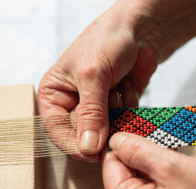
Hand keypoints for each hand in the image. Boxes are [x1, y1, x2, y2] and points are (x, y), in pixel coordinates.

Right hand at [38, 2, 157, 161]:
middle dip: (100, 120)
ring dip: (116, 110)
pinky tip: (127, 85)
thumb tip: (88, 148)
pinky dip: (128, 106)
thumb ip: (91, 113)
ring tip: (117, 83)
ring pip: (106, 130)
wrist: (140, 29)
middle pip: (83, 134)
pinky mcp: (117, 107)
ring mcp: (97, 107)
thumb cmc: (106, 40)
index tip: (93, 153)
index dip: (74, 144)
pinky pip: (123, 122)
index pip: (57, 130)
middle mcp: (73, 103)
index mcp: (55, 94)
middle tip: (109, 97)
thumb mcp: (93, 75)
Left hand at [102, 132, 195, 188]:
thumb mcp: (172, 167)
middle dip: (143, 154)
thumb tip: (118, 140)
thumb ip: (139, 151)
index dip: (125, 144)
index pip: (111, 166)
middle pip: (127, 172)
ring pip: (144, 178)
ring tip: (176, 157)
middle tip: (161, 142)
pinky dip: (166, 174)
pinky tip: (182, 168)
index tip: (138, 129)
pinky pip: (158, 188)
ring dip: (157, 162)